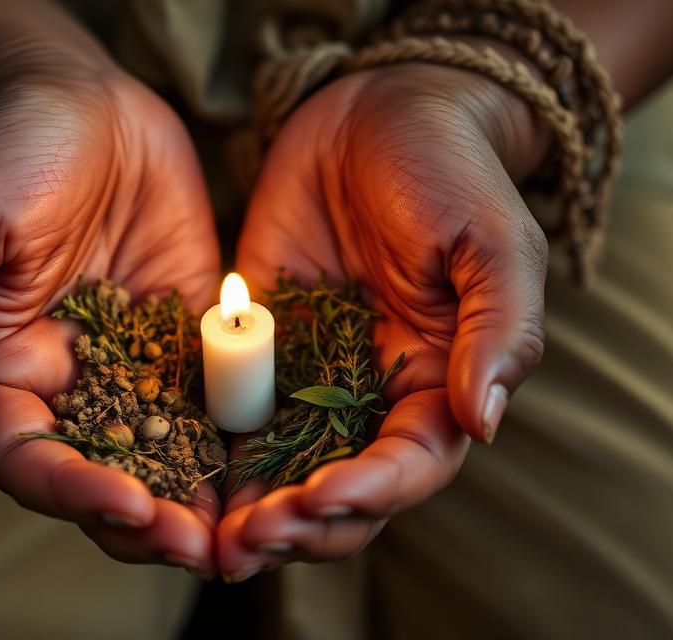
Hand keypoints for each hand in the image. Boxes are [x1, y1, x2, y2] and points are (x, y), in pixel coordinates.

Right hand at [0, 50, 220, 574]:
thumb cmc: (4, 152)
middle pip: (105, 477)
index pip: (30, 457)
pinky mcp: (191, 339)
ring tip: (244, 535)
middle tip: (198, 548)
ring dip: (200, 502)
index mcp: (6, 371)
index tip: (127, 505)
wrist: (83, 103)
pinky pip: (218, 399)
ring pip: (168, 456)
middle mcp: (73, 384)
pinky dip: (241, 442)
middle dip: (148, 522)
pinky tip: (279, 471)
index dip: (73, 490)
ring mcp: (137, 366)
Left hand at [218, 63, 548, 578]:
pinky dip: (207, 451)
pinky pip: (229, 410)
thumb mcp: (494, 242)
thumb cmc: (450, 172)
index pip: (409, 464)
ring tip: (214, 540)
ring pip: (281, 469)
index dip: (369, 491)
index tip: (321, 497)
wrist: (375, 115)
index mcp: (436, 383)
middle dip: (301, 525)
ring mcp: (309, 376)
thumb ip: (498, 330)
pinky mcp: (255, 348)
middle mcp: (371, 395)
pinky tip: (173, 476)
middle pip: (341, 489)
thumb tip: (485, 422)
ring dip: (251, 511)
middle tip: (252, 542)